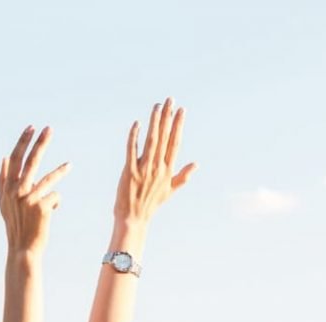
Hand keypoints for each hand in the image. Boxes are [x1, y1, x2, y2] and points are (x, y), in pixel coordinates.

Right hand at [0, 126, 68, 255]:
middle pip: (31, 161)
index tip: (31, 128)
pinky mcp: (41, 207)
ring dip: (61, 172)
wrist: (23, 250)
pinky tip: (51, 212)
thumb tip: (5, 157)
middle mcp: (16, 191)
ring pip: (48, 179)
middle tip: (49, 129)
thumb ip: (3, 180)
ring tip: (70, 166)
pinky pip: (55, 197)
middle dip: (40, 143)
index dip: (23, 142)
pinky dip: (55, 203)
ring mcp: (28, 199)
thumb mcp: (4, 203)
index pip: (15, 159)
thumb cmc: (16, 225)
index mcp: (7, 188)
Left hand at [113, 99, 195, 225]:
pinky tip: (137, 124)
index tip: (181, 110)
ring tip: (157, 106)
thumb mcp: (170, 191)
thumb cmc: (151, 204)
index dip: (178, 125)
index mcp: (168, 170)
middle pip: (164, 137)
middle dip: (167, 117)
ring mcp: (144, 169)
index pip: (175, 142)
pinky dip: (134, 137)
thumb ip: (183, 176)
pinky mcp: (130, 171)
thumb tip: (196, 164)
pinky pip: (132, 150)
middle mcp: (158, 167)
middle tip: (170, 100)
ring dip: (154, 122)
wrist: (134, 218)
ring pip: (151, 141)